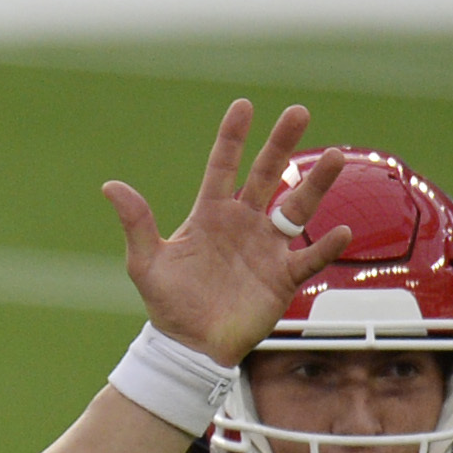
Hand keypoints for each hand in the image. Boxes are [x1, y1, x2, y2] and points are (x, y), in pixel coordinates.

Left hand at [102, 100, 346, 366]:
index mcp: (210, 215)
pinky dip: (325, 246)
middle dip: (281, 144)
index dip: (232, 138)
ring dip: (316, 184)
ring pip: (296, 208)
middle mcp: (243, 224)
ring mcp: (266, 248)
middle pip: (267, 175)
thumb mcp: (146, 262)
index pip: (223, 167)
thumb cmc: (168, 303)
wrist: (189, 346)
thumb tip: (110, 185)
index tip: (243, 106)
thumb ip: (137, 224)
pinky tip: (342, 230)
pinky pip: (309, 257)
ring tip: (335, 157)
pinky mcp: (283, 277)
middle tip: (298, 112)